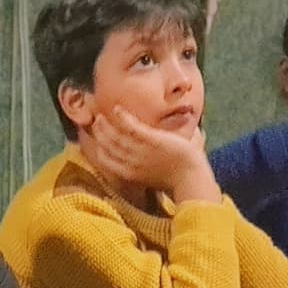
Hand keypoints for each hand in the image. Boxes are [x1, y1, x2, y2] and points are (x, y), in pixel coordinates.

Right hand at [90, 107, 217, 202]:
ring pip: (115, 136)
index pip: (105, 160)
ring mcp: (140, 152)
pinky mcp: (151, 140)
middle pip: (108, 146)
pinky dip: (122, 117)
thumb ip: (143, 165)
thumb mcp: (152, 175)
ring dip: (106, 124)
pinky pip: (130, 127)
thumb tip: (142, 154)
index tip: (96, 138)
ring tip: (103, 114)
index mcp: (129, 174)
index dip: (98, 147)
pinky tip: (118, 109)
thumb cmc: (177, 179)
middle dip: (99, 133)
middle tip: (96, 121)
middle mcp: (130, 163)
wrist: (191, 178)